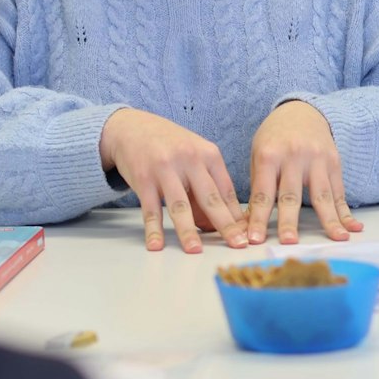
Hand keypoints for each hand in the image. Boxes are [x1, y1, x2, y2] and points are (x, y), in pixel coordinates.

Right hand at [99, 108, 246, 252]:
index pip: (227, 190)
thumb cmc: (169, 146)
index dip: (237, 215)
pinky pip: (150, 209)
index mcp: (208, 154)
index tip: (246, 235)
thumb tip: (213, 226)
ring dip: (187, 231)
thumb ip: (204, 189)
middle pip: (210, 198)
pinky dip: (153, 229)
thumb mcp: (194, 158)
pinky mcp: (143, 178)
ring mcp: (165, 168)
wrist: (132, 127)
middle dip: (225, 224)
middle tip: (237, 244)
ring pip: (180, 206)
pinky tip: (156, 245)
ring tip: (195, 251)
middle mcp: (190, 159)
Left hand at [246, 100, 361, 245]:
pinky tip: (353, 227)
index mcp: (269, 155)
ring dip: (329, 220)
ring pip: (322, 195)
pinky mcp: (334, 162)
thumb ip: (258, 186)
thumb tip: (248, 224)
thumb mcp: (258, 154)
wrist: (302, 111)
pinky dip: (346, 212)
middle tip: (289, 242)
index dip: (258, 218)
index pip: (262, 194)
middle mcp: (294, 156)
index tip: (254, 240)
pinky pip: (339, 192)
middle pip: (291, 195)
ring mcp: (317, 159)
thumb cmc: (274, 138)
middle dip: (289, 221)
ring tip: (337, 238)